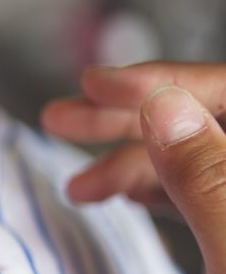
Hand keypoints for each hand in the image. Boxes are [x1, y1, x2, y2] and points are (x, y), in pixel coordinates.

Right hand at [41, 62, 225, 207]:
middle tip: (63, 119)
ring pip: (188, 160)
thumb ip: (204, 170)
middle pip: (196, 120)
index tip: (94, 84)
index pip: (222, 90)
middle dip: (124, 119)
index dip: (154, 81)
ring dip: (127, 164)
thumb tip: (163, 104)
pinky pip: (197, 192)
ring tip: (78, 184)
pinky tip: (126, 191)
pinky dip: (156, 188)